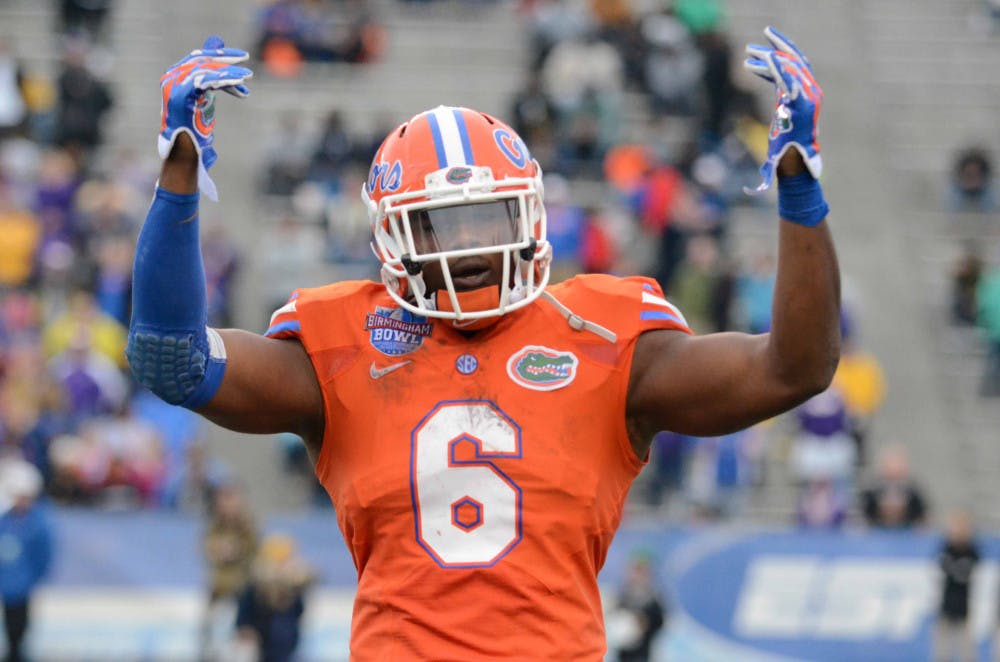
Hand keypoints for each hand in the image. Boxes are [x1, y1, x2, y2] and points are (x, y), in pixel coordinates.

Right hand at [158, 36, 252, 199]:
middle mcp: (171, 79)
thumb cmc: (195, 130)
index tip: (240, 56)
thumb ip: (212, 82)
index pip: (198, 57)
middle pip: (202, 60)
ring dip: (229, 73)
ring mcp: (174, 87)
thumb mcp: (206, 100)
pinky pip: (205, 82)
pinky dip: (224, 82)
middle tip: (246, 61)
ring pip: (206, 70)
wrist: (184, 153)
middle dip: (226, 59)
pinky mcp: (181, 96)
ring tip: (248, 76)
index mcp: (175, 78)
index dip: (219, 54)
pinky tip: (239, 86)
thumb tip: (225, 68)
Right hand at [744, 27, 822, 192]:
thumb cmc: (785, 160)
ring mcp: (806, 92)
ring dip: (772, 55)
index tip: (757, 59)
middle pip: (793, 63)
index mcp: (802, 107)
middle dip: (774, 51)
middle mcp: (808, 95)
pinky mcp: (799, 92)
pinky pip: (788, 72)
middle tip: (756, 42)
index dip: (773, 67)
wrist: (800, 158)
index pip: (789, 79)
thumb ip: (766, 174)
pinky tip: (755, 64)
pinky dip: (772, 67)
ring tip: (751, 51)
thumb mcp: (774, 161)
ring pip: (791, 64)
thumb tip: (755, 190)